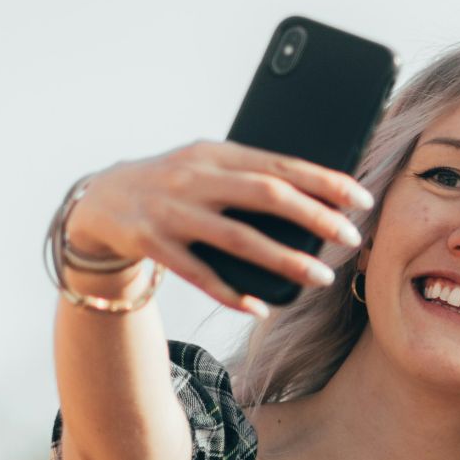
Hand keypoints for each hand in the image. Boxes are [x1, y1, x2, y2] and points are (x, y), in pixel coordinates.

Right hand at [63, 140, 375, 314]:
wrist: (98, 202)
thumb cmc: (172, 185)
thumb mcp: (206, 166)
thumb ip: (250, 176)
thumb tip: (315, 197)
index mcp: (216, 153)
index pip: (280, 164)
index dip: (324, 181)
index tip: (361, 198)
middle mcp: (195, 178)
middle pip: (266, 195)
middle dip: (314, 217)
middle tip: (351, 238)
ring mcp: (173, 212)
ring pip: (239, 238)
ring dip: (284, 260)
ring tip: (322, 276)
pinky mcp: (152, 244)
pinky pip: (200, 274)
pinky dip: (232, 292)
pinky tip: (262, 306)